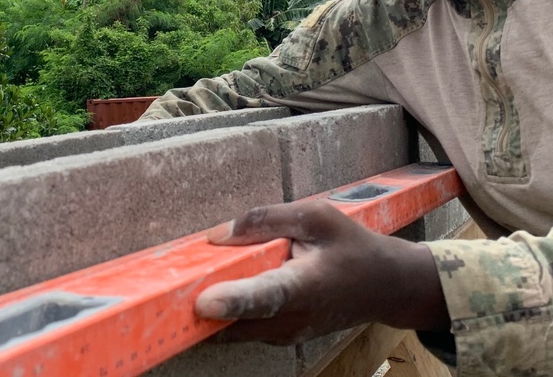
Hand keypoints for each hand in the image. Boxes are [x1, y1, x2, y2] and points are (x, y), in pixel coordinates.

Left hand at [194, 200, 448, 344]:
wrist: (385, 286)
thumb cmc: (352, 246)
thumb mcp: (316, 216)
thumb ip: (266, 220)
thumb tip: (218, 235)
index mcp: (305, 285)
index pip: (264, 297)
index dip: (233, 301)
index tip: (203, 303)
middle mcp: (292, 319)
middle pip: (236, 322)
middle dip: (202, 309)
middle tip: (166, 294)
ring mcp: (285, 335)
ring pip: (234, 329)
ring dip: (209, 313)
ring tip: (182, 288)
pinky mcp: (279, 337)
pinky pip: (242, 328)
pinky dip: (224, 314)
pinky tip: (212, 290)